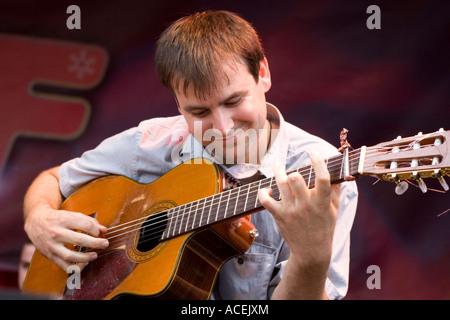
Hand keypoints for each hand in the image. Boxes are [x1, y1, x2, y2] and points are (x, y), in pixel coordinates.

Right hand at [25, 207, 108, 270]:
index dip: (95, 229)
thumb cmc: (59, 218)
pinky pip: (63, 266)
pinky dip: (75, 268)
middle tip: (105, 244)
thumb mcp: (72, 215)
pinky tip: (84, 264)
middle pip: (79, 240)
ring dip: (86, 258)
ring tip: (95, 255)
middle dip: (95, 243)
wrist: (36, 222)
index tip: (99, 232)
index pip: (85, 225)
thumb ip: (89, 221)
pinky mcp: (49, 255)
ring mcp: (52, 245)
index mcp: (63, 219)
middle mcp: (56, 232)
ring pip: (70, 256)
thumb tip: (104, 230)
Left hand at [258, 150, 339, 271]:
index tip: (313, 152)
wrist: (311, 251)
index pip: (323, 178)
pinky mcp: (279, 215)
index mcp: (322, 202)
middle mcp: (306, 205)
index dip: (318, 162)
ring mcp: (291, 210)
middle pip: (296, 178)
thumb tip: (338, 167)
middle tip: (294, 170)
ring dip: (278, 171)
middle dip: (294, 171)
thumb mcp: (334, 208)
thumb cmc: (324, 226)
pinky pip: (265, 199)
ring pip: (280, 183)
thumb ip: (335, 187)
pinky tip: (268, 190)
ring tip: (278, 166)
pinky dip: (263, 192)